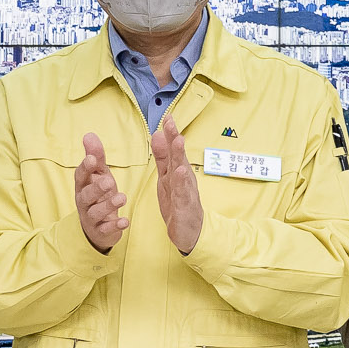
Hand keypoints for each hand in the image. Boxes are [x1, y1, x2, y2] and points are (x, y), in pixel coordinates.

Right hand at [73, 132, 129, 253]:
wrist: (97, 226)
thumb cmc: (99, 195)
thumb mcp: (99, 175)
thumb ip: (96, 157)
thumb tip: (89, 135)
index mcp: (83, 186)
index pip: (80, 176)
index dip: (85, 168)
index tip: (91, 159)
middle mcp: (84, 201)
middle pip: (87, 195)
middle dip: (97, 188)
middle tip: (109, 181)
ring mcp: (91, 218)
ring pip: (96, 212)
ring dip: (108, 205)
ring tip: (122, 197)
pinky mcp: (100, 231)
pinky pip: (106, 229)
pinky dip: (115, 226)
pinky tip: (125, 221)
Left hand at [150, 117, 203, 254]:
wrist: (190, 231)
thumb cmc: (178, 202)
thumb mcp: (166, 177)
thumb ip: (162, 157)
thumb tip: (158, 133)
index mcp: (176, 170)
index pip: (172, 149)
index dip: (170, 133)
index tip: (167, 116)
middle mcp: (183, 178)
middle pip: (178, 155)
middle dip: (175, 138)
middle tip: (171, 122)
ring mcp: (185, 191)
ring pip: (182, 171)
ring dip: (180, 156)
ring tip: (178, 141)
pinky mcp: (184, 206)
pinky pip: (182, 193)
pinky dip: (181, 182)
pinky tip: (180, 171)